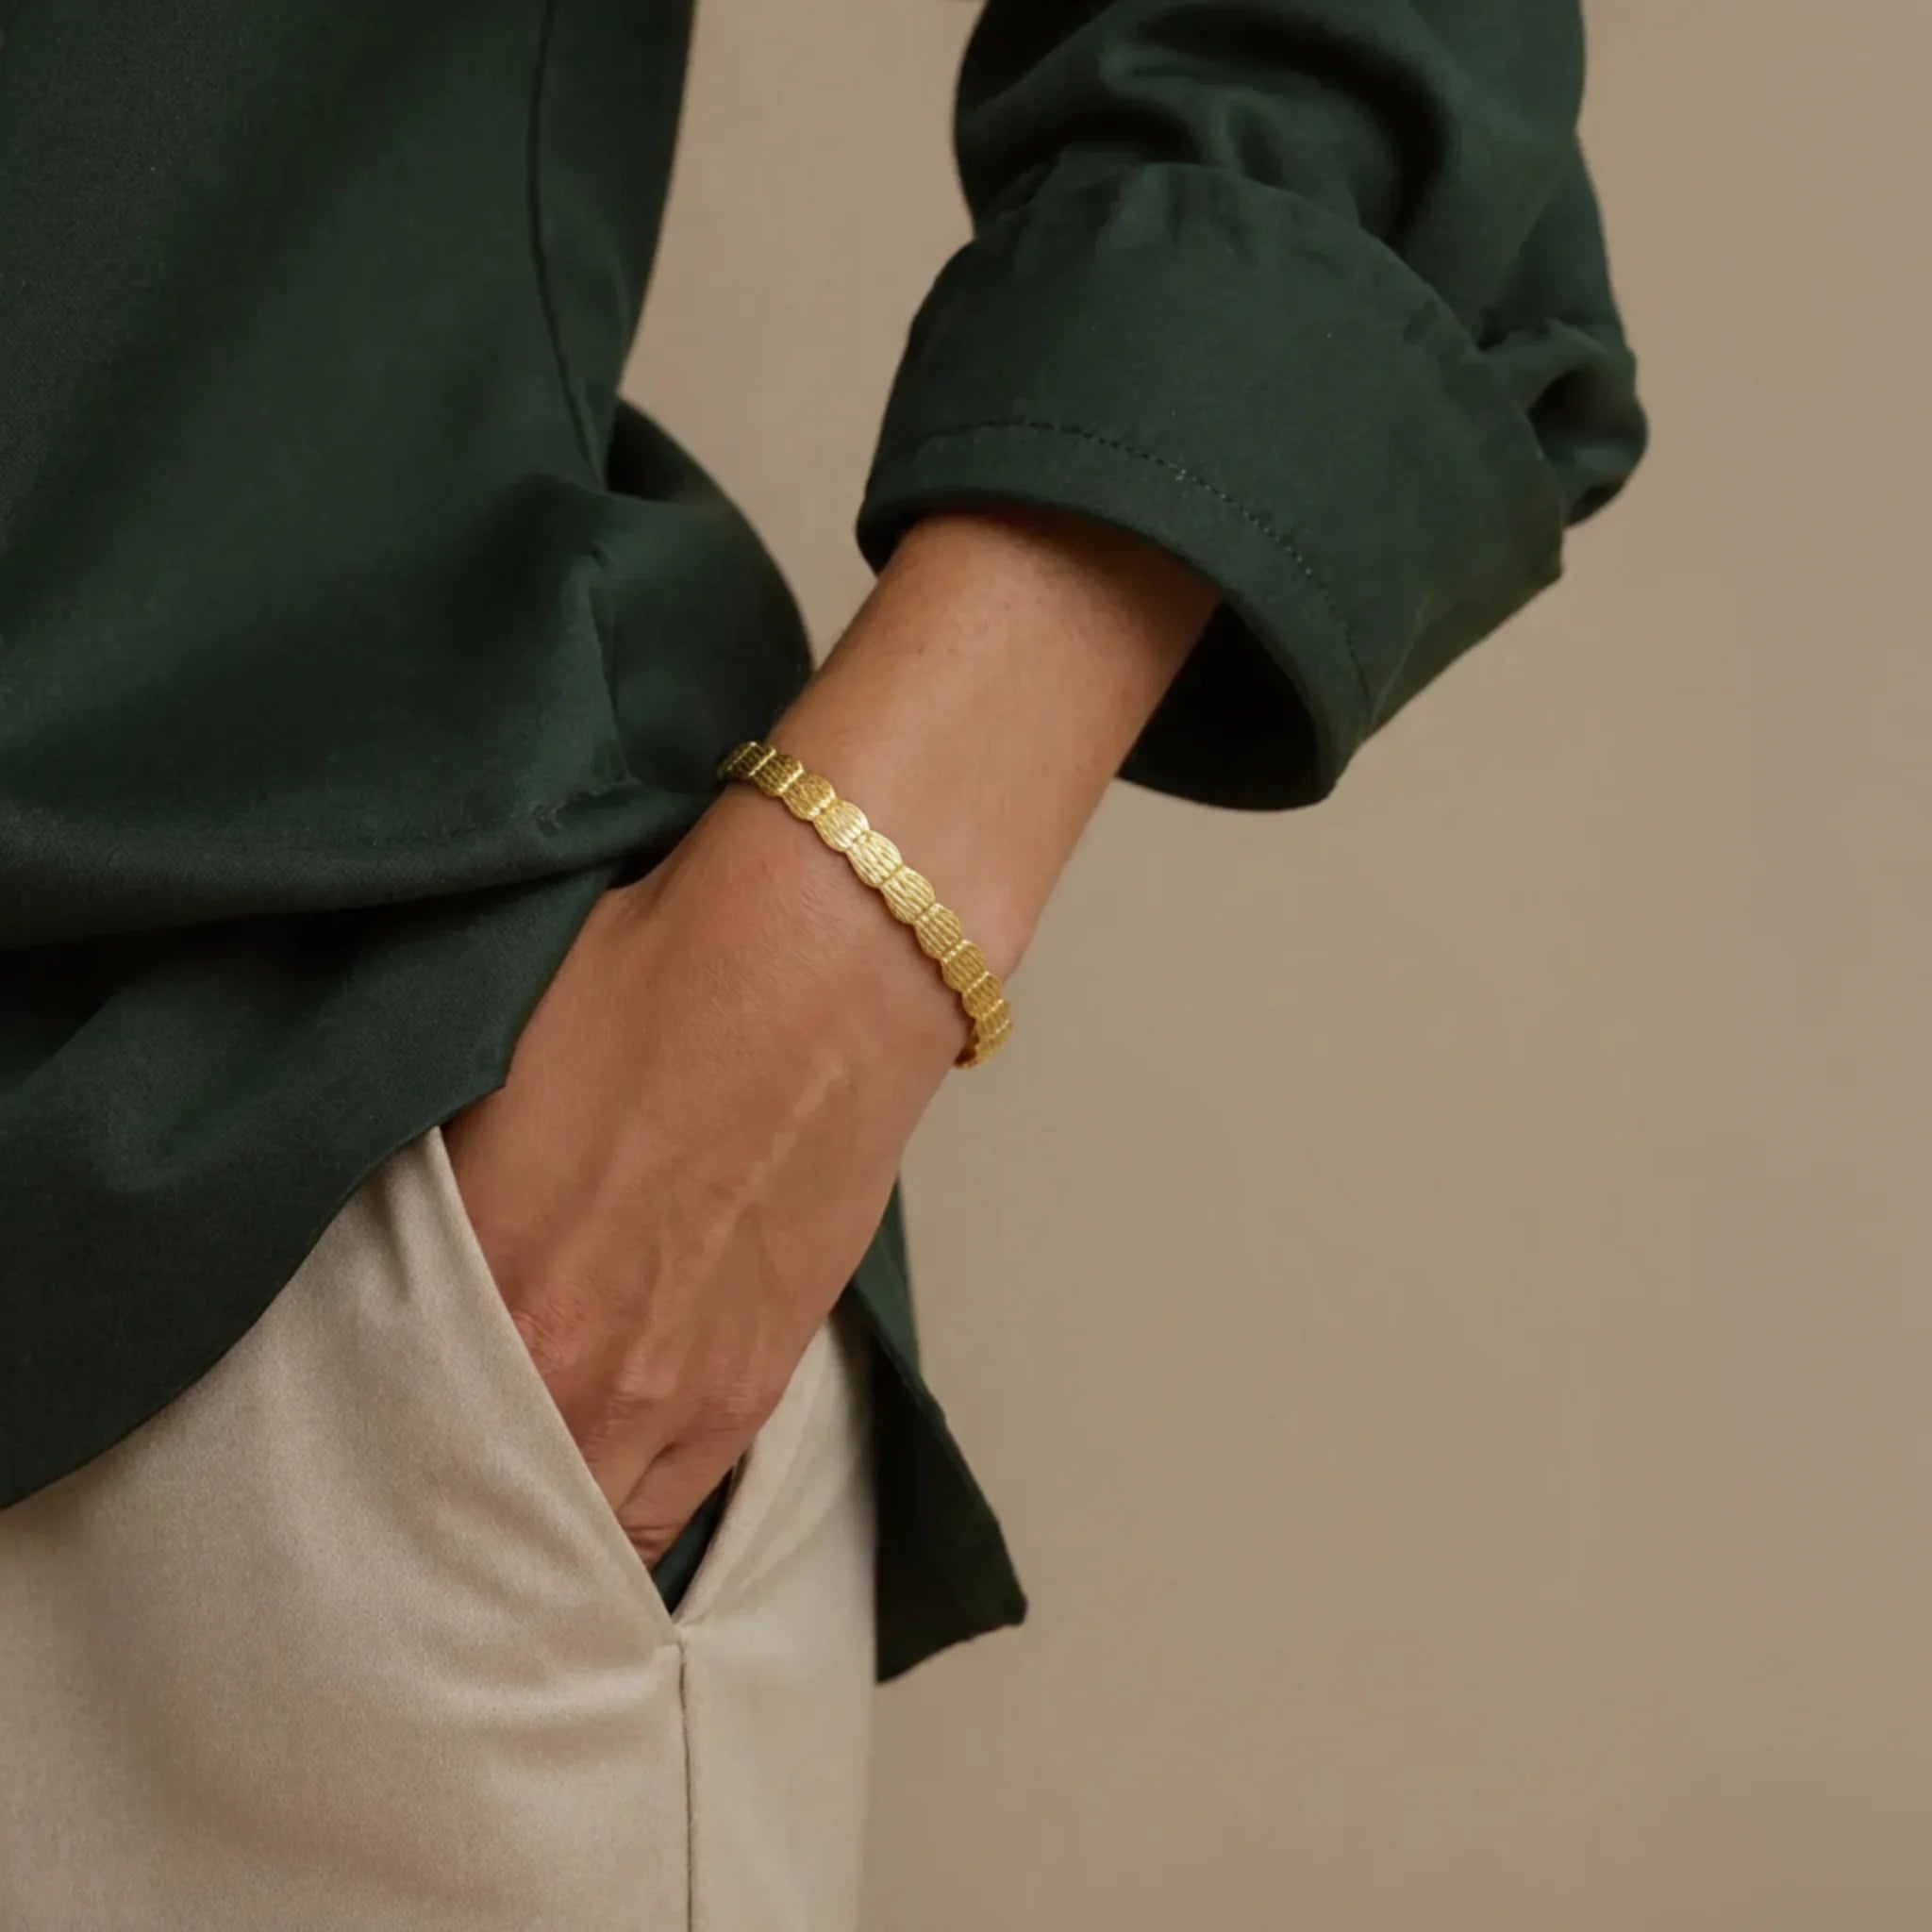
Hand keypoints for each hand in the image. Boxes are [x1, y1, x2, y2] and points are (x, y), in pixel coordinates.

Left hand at [442, 783, 964, 1561]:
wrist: (823, 966)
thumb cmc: (660, 988)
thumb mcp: (488, 1072)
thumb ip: (433, 1198)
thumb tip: (400, 1242)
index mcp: (480, 1288)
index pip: (385, 1442)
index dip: (365, 1462)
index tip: (350, 1464)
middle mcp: (572, 1370)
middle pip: (482, 1514)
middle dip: (451, 1512)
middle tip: (426, 1490)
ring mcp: (675, 1393)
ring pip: (582, 1530)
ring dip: (545, 1519)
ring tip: (517, 1495)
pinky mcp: (757, 1383)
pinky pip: (675, 1507)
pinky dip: (630, 1511)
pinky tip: (605, 1481)